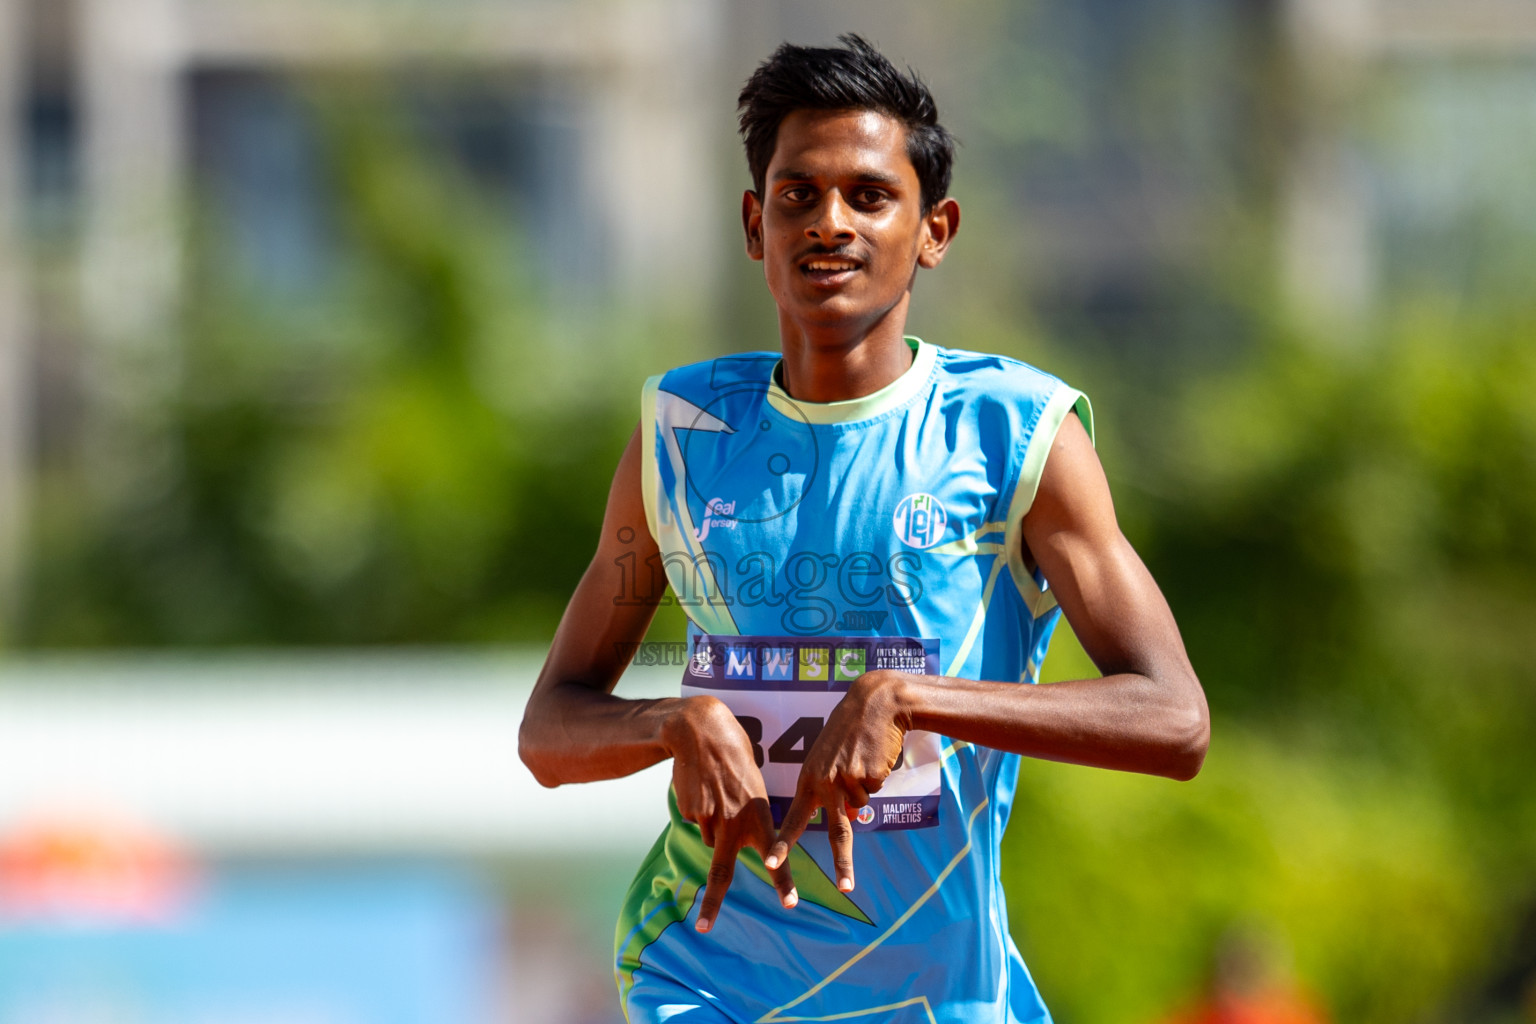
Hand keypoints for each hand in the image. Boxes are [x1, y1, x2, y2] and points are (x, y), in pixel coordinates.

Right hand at [665, 696, 797, 932]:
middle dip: (712, 902)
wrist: (701, 731)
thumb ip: (749, 816)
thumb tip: (725, 841)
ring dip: (714, 825)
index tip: (790, 903)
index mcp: (759, 814)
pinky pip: (697, 821)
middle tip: (704, 928)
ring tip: (718, 793)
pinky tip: (703, 788)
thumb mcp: (753, 787)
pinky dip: (700, 811)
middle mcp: (733, 821)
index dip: (782, 880)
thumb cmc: (736, 757)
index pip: (774, 854)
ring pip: (710, 838)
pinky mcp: (690, 811)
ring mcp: (708, 817)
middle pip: (721, 869)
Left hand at [767, 671, 909, 892]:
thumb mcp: (827, 758)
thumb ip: (829, 786)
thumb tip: (848, 814)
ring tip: (862, 759)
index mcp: (809, 779)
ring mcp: (849, 780)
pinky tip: (873, 755)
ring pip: (862, 805)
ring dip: (865, 788)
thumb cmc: (847, 730)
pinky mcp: (870, 776)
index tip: (770, 863)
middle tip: (845, 889)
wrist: (873, 704)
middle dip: (843, 862)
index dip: (784, 843)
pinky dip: (877, 776)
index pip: (796, 818)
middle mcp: (826, 782)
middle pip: (837, 831)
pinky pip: (876, 789)